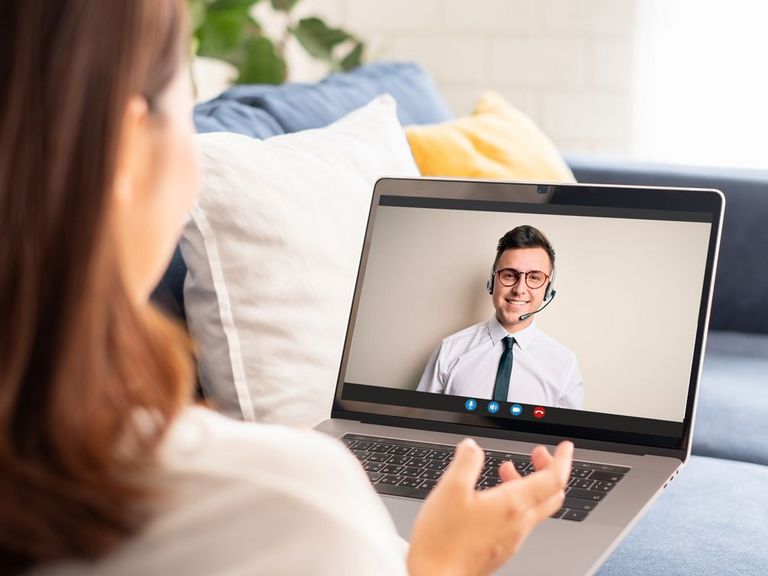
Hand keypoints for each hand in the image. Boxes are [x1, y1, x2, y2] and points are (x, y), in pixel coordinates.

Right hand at [407, 438, 572, 575]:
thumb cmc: (443, 541)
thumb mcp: (450, 489)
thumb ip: (466, 462)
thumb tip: (473, 447)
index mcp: (512, 505)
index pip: (553, 479)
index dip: (561, 460)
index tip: (564, 447)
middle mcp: (518, 524)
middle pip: (551, 495)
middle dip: (549, 470)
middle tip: (538, 455)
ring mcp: (511, 539)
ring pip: (535, 508)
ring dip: (528, 483)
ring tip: (506, 470)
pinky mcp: (500, 549)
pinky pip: (520, 521)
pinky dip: (515, 501)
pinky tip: (491, 497)